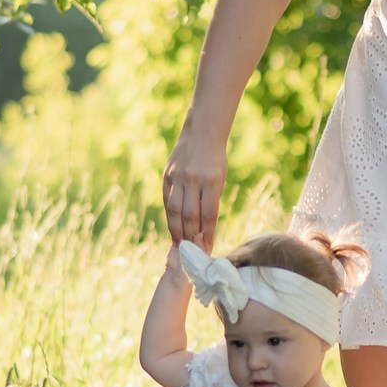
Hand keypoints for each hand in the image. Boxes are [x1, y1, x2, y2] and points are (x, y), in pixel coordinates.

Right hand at [162, 135, 226, 251]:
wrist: (201, 134)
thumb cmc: (215, 160)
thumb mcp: (219, 179)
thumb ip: (210, 202)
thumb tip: (203, 230)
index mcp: (211, 181)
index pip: (208, 215)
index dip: (207, 235)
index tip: (207, 249)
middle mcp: (193, 180)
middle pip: (189, 216)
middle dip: (190, 236)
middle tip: (192, 252)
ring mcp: (178, 177)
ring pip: (175, 211)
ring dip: (177, 230)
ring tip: (180, 244)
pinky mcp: (167, 176)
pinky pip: (167, 201)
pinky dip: (170, 216)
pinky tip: (173, 227)